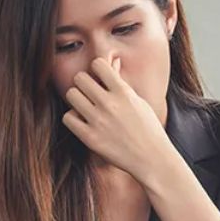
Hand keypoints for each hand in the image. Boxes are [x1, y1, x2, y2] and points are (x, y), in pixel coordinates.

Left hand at [61, 57, 174, 180]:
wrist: (152, 159)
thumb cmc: (148, 129)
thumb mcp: (138, 101)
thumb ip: (121, 82)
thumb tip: (112, 61)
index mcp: (123, 92)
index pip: (98, 64)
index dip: (97, 69)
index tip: (100, 78)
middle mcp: (110, 104)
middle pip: (80, 78)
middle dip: (84, 83)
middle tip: (90, 93)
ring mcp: (99, 121)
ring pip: (71, 95)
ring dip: (77, 99)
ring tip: (85, 107)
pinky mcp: (90, 138)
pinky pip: (68, 118)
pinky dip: (73, 118)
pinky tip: (83, 122)